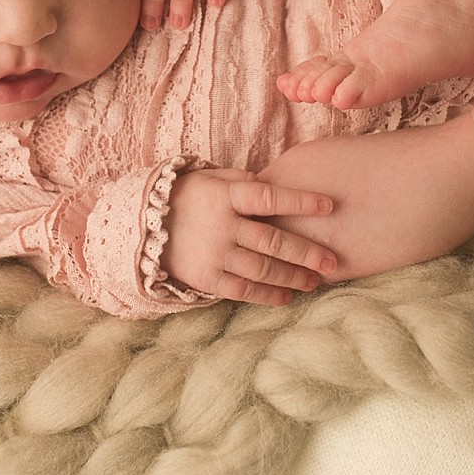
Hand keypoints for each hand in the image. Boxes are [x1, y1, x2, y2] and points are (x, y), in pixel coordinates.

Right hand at [161, 168, 338, 304]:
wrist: (140, 226)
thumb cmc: (184, 196)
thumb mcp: (208, 178)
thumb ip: (240, 180)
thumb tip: (271, 182)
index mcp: (226, 197)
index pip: (270, 198)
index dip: (301, 202)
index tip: (330, 206)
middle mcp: (223, 227)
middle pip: (273, 242)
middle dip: (307, 253)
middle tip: (332, 261)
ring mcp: (215, 254)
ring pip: (263, 269)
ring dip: (293, 276)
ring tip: (315, 280)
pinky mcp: (207, 278)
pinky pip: (243, 289)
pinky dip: (268, 295)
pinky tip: (287, 296)